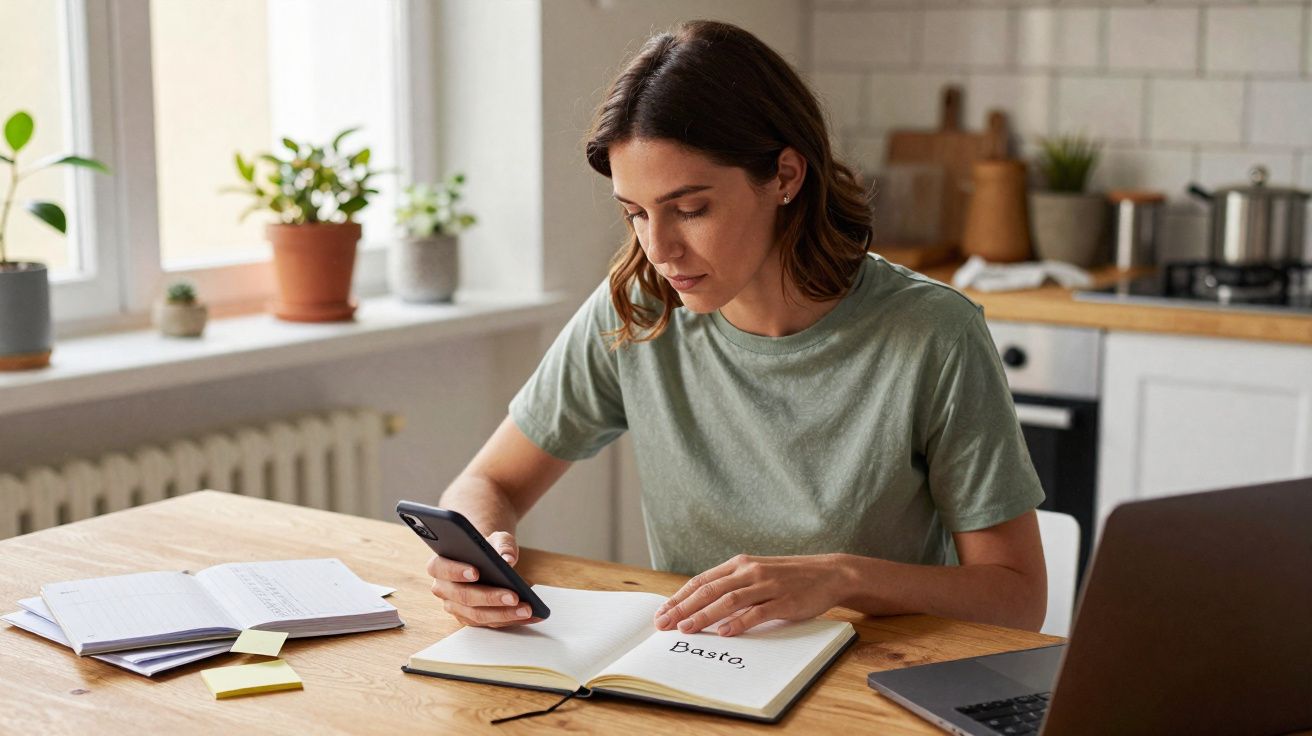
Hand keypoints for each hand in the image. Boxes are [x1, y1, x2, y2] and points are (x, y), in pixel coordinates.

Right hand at [425, 530, 541, 627]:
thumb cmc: (486, 548)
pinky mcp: (470, 619)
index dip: (457, 571)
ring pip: (477, 615)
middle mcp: (443, 589)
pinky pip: (490, 622)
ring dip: (504, 614)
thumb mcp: (496, 538)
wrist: (486, 559)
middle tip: (513, 596)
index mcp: (439, 565)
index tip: (476, 572)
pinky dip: (511, 620)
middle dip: (491, 598)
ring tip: (527, 609)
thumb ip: (502, 544)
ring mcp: (455, 607)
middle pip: (464, 596)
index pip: (442, 568)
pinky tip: (529, 615)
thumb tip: (508, 559)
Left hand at [654, 554, 847, 636]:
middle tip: (664, 624)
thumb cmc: (788, 577)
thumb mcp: (756, 573)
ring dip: (704, 615)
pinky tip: (723, 632)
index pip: (702, 581)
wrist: (827, 573)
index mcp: (739, 564)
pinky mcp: (783, 601)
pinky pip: (757, 612)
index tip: (663, 612)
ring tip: (686, 629)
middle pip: (709, 590)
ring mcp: (767, 585)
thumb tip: (700, 604)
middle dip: (683, 608)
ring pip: (729, 600)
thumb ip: (732, 585)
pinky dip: (738, 623)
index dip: (680, 597)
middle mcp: (750, 571)